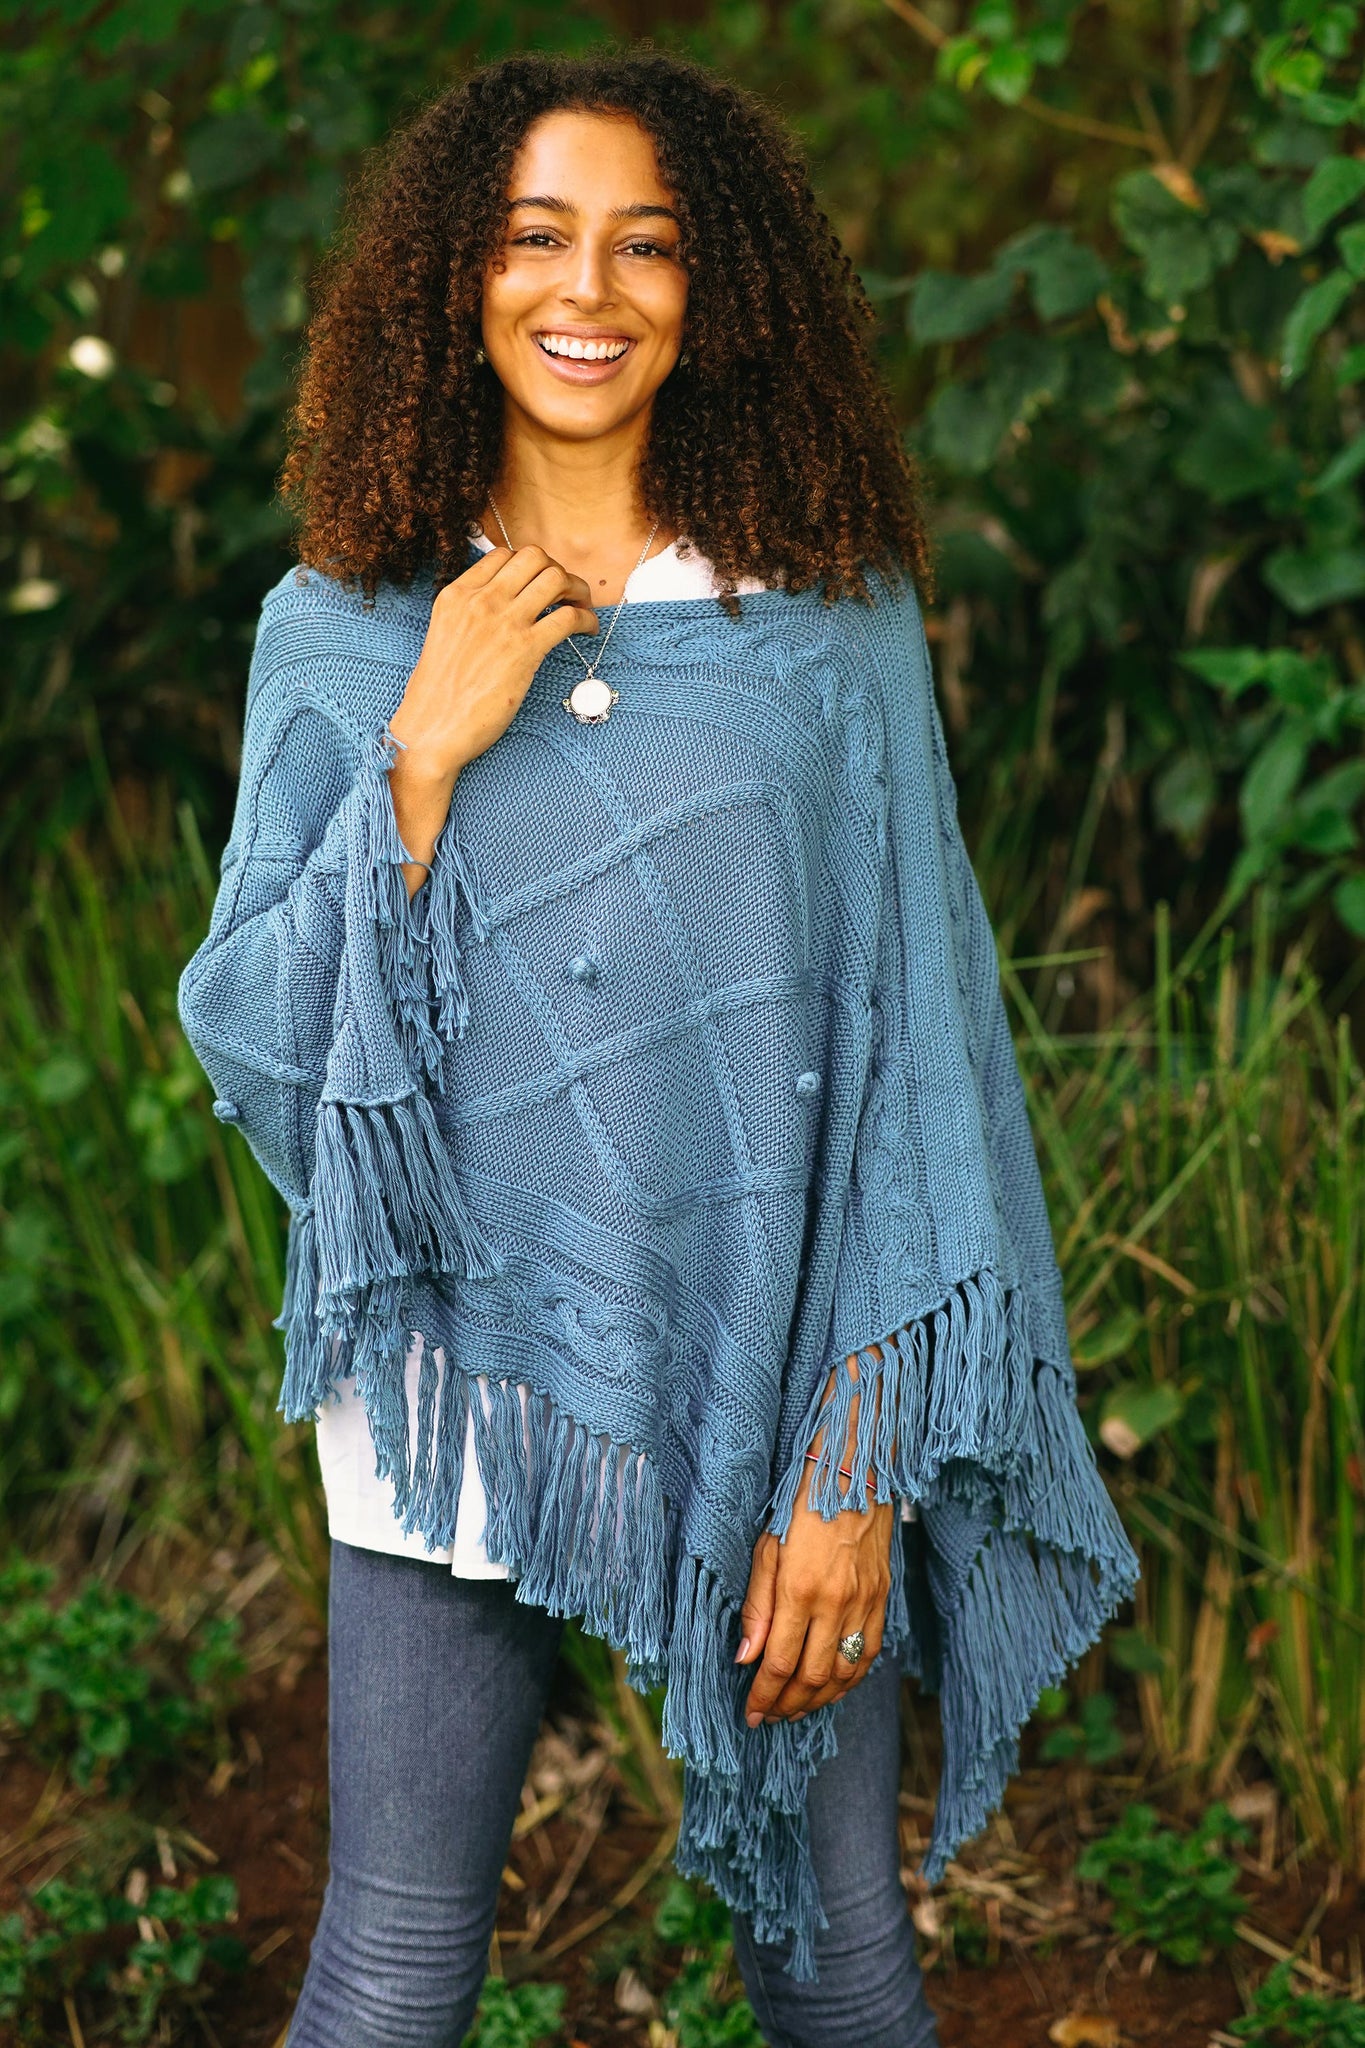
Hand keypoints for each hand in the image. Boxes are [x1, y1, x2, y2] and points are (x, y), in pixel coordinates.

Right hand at [387, 543, 599, 786]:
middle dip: (557, 570)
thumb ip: (468, 615)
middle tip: (566, 594)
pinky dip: (586, 620)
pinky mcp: (525, 650)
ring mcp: (504, 622)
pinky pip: (568, 618)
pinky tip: (587, 631)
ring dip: (577, 590)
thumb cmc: (436, 694)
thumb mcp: (444, 636)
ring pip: (555, 578)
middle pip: (534, 557)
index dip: (530, 565)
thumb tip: (500, 610)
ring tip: (581, 608)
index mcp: (456, 595)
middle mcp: (481, 600)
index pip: (503, 554)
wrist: (431, 728)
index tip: (540, 584)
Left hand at [735, 1477, 894, 1727]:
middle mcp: (836, 1602)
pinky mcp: (882, 1598)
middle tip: (770, 1716)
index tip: (751, 1714)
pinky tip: (832, 1687)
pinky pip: (868, 1654)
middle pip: (812, 1677)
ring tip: (796, 1709)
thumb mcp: (766, 1548)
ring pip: (844, 1674)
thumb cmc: (800, 1506)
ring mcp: (864, 1603)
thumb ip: (757, 1606)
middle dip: (788, 1705)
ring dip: (818, 1700)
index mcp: (799, 1589)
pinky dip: (850, 1680)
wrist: (851, 1474)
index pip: (779, 1663)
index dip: (763, 1696)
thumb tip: (745, 1657)